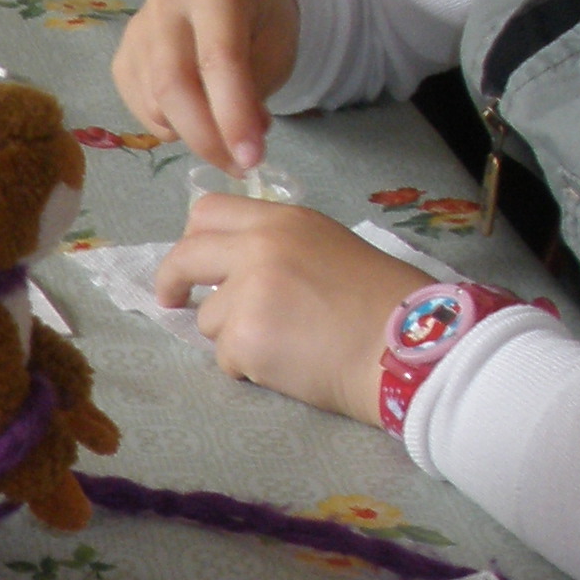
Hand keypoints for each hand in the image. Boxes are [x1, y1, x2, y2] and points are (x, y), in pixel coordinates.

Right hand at [111, 0, 300, 173]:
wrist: (231, 4)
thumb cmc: (259, 28)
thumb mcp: (276, 53)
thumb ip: (254, 95)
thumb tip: (237, 146)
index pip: (218, 60)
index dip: (233, 115)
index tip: (251, 159)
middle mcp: (165, 6)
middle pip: (173, 86)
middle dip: (206, 137)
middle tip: (236, 166)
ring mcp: (135, 34)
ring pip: (156, 106)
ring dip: (192, 136)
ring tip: (223, 133)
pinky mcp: (121, 62)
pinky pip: (142, 113)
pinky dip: (172, 128)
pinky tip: (195, 116)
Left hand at [150, 195, 422, 420]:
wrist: (408, 347)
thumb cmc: (382, 303)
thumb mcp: (330, 248)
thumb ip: (280, 248)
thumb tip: (234, 268)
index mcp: (283, 221)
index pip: (209, 211)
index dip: (194, 238)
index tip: (192, 259)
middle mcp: (259, 248)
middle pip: (185, 257)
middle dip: (171, 281)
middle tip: (172, 301)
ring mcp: (248, 292)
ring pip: (208, 318)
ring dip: (233, 335)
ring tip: (286, 341)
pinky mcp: (245, 338)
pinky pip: (224, 358)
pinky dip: (248, 367)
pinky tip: (289, 364)